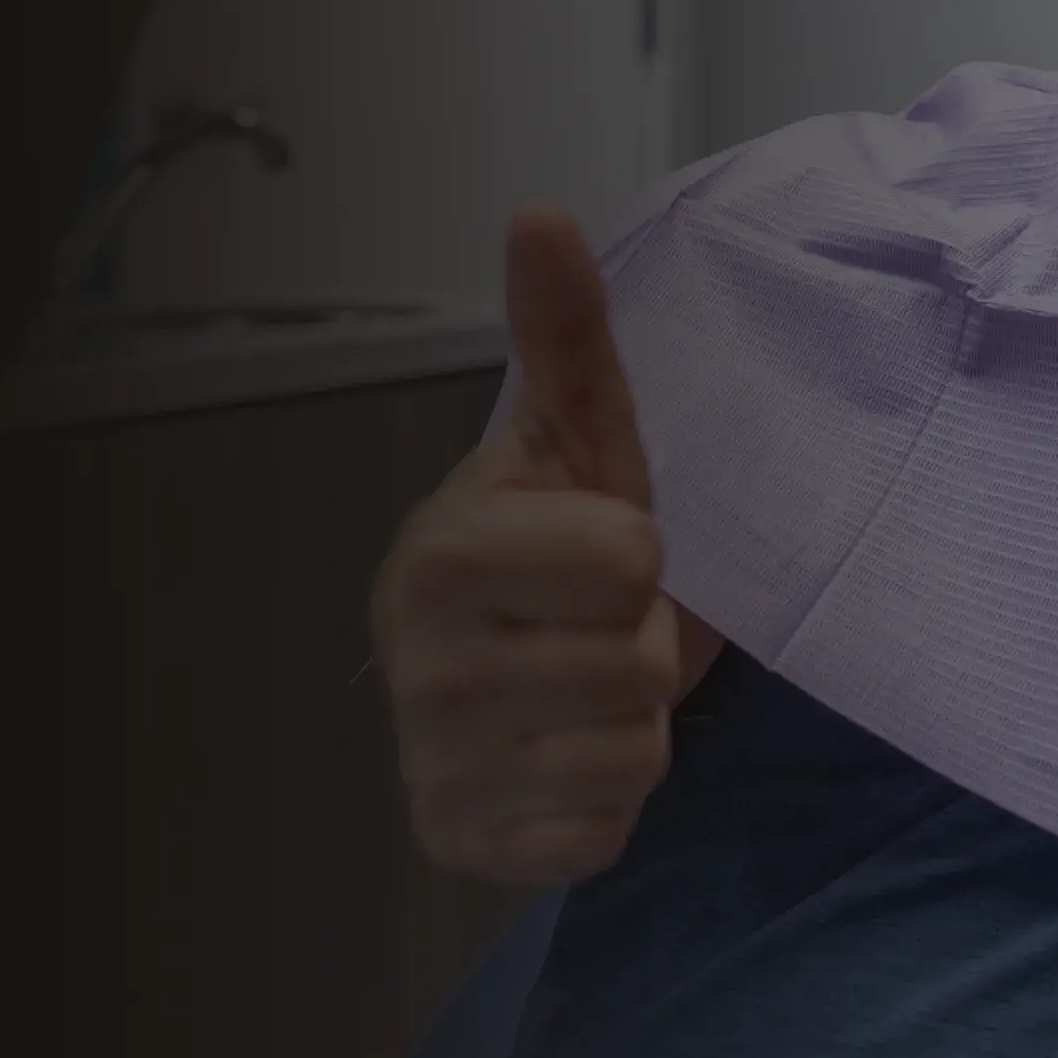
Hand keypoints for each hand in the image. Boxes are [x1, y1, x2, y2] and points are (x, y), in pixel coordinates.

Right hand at [371, 205, 684, 883]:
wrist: (501, 662)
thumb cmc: (548, 541)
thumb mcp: (576, 437)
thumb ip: (563, 334)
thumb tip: (541, 214)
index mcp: (439, 552)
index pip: (628, 561)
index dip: (637, 557)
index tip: (593, 556)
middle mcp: (417, 666)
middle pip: (640, 663)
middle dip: (639, 644)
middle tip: (591, 627)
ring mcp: (434, 764)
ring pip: (633, 752)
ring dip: (632, 724)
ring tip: (579, 686)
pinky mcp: (464, 844)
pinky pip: (602, 833)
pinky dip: (602, 801)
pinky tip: (559, 755)